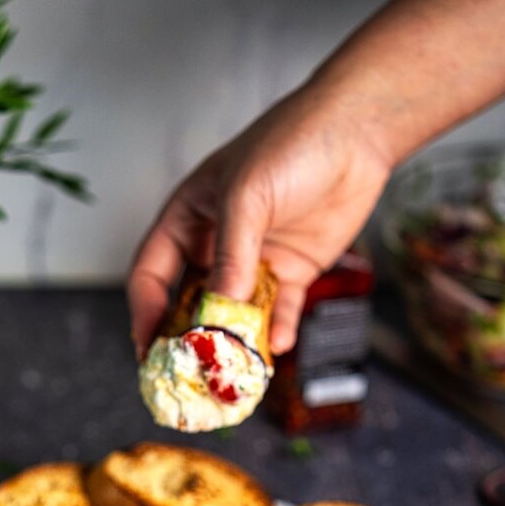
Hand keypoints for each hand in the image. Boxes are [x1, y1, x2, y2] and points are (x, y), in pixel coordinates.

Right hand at [127, 82, 391, 358]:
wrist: (359, 130)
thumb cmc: (291, 143)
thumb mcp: (246, 197)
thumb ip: (230, 257)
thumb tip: (219, 314)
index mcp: (187, 221)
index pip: (151, 275)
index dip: (145, 314)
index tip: (148, 350)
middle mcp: (215, 245)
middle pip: (189, 304)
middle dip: (189, 340)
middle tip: (188, 375)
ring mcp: (254, 261)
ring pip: (234, 316)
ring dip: (234, 345)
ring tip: (234, 373)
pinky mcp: (291, 272)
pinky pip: (277, 313)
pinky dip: (275, 333)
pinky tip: (276, 347)